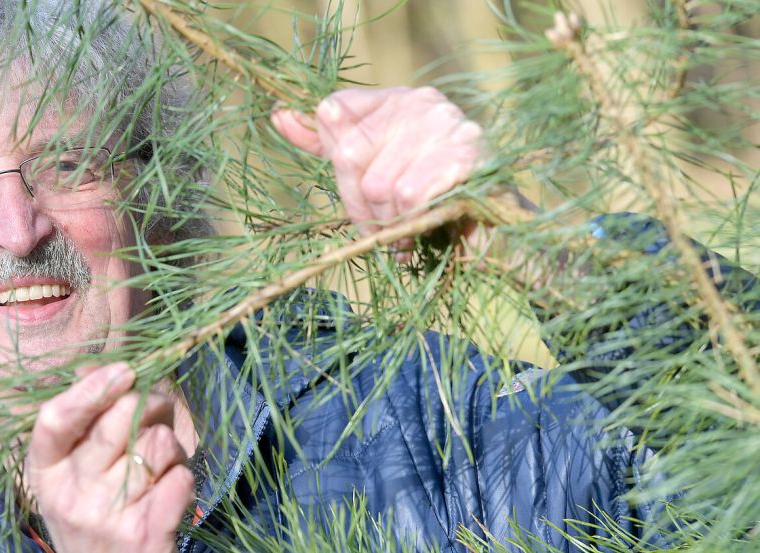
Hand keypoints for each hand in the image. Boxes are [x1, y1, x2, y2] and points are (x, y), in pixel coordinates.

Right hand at [26, 363, 194, 552]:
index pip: (55, 420)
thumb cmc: (95, 512)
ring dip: (171, 448)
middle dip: (150, 406)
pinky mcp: (145, 534)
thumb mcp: (73, 472)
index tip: (123, 370)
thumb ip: (83, 422)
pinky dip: (184, 476)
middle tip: (155, 418)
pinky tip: (169, 492)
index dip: (90, 389)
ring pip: (158, 443)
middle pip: (120, 420)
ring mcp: (107, 516)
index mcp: (46, 472)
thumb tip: (96, 367)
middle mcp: (70, 494)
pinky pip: (181, 476)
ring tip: (159, 468)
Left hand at [272, 86, 483, 258]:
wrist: (501, 228)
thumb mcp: (376, 166)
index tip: (356, 199)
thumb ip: (330, 143)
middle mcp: (420, 102)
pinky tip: (422, 231)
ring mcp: (447, 124)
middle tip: (377, 232)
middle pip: (349, 154)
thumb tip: (278, 116)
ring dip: (388, 223)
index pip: (334, 111)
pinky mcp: (468, 155)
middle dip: (360, 206)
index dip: (335, 162)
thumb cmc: (432, 198)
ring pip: (380, 184)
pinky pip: (411, 195)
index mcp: (396, 99)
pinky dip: (411, 223)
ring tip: (404, 236)